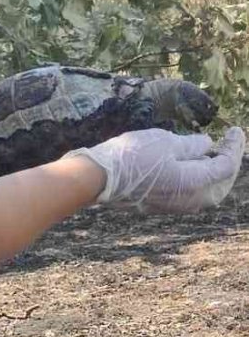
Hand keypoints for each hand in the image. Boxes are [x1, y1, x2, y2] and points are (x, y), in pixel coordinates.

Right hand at [67, 126, 244, 213]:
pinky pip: (190, 194)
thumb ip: (192, 145)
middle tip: (228, 145)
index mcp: (195, 182)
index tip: (235, 130)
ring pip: (206, 192)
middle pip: (220, 184)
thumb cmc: (134, 155)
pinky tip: (191, 165)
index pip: (226, 166)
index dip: (234, 147)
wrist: (101, 177)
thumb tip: (207, 144)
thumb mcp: (166, 141)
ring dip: (213, 173)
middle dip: (228, 164)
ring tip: (211, 153)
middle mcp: (190, 199)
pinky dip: (197, 179)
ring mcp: (176, 205)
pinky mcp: (162, 205)